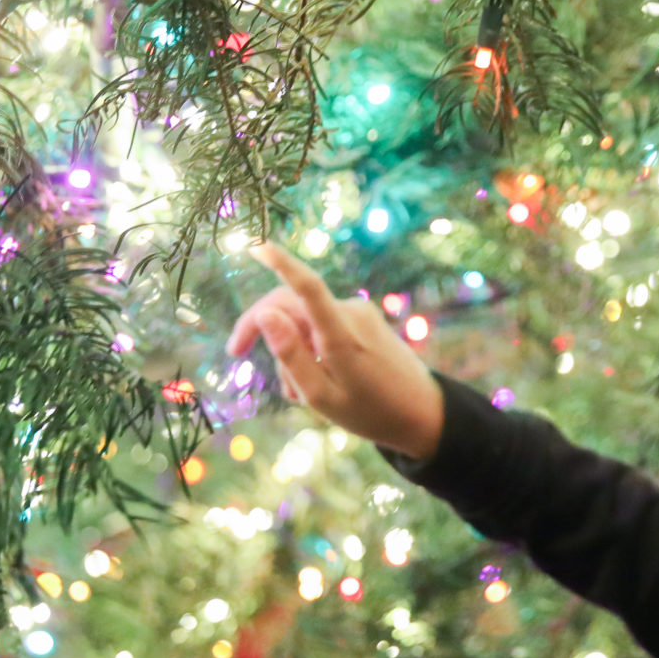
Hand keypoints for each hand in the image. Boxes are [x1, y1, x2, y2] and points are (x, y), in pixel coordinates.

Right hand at [224, 243, 445, 460]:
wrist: (422, 414)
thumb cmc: (369, 412)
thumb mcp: (321, 395)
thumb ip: (290, 354)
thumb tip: (265, 313)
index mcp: (340, 335)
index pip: (306, 287)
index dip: (280, 263)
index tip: (255, 243)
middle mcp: (351, 314)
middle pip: (290, 305)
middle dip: (263, 328)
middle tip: (236, 355)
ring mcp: (360, 314)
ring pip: (305, 322)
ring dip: (292, 351)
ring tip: (299, 395)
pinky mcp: (364, 320)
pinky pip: (323, 326)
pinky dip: (311, 350)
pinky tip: (316, 382)